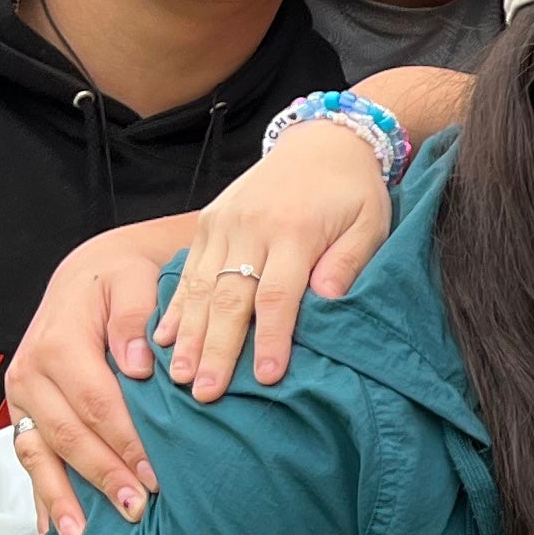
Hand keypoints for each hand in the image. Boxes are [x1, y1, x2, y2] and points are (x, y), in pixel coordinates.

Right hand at [1, 220, 195, 534]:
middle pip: (67, 434)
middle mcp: (29, 373)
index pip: (96, 402)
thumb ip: (134, 317)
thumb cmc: (120, 280)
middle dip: (102, 476)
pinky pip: (29, 457)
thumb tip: (136, 364)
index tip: (156, 475)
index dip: (125, 441)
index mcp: (58, 342)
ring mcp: (21, 398)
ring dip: (62, 498)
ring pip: (38, 454)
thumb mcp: (131, 280)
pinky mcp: (23, 413)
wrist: (87, 274)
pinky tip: (52, 531)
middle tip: (138, 510)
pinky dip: (41, 495)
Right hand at [144, 120, 394, 402]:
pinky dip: (174, 307)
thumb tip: (326, 301)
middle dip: (217, 349)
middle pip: (231, 297)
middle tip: (206, 393)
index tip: (267, 377)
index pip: (279, 295)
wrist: (322, 141)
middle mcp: (252, 227)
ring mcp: (224, 223)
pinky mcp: (209, 221)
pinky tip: (162, 339)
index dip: (272, 338)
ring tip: (179, 377)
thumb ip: (349, 262)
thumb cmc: (353, 193)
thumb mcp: (370, 224)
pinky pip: (188, 270)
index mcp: (295, 231)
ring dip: (188, 335)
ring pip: (201, 287)